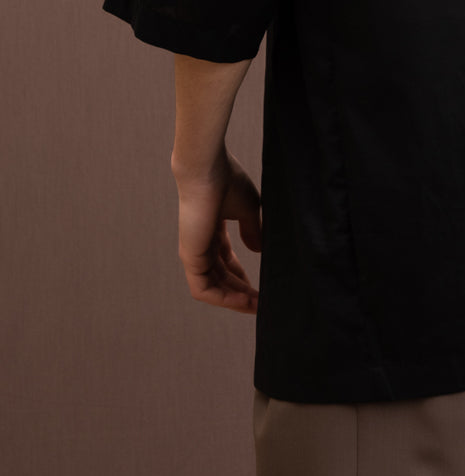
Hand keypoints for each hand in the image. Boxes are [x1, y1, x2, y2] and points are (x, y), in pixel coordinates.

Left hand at [173, 151, 261, 314]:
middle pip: (221, 277)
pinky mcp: (190, 257)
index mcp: (213, 231)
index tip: (261, 288)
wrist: (207, 168)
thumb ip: (252, 230)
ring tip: (256, 307)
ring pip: (213, 287)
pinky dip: (223, 298)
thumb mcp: (248, 208)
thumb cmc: (227, 180)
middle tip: (262, 304)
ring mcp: (194, 252)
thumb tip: (258, 250)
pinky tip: (244, 301)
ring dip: (235, 300)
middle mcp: (201, 244)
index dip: (243, 277)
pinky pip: (204, 289)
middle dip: (242, 292)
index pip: (227, 261)